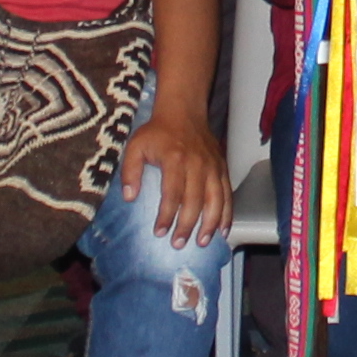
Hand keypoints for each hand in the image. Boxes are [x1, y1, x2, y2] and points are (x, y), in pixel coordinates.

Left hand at [125, 122, 230, 248]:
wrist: (184, 112)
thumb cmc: (157, 132)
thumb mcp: (135, 146)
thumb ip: (129, 171)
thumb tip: (129, 197)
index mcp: (175, 159)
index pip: (172, 194)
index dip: (166, 216)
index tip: (159, 232)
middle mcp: (197, 164)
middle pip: (195, 201)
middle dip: (187, 225)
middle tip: (178, 244)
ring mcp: (213, 167)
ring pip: (216, 200)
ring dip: (211, 224)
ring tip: (203, 242)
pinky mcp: (222, 168)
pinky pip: (228, 194)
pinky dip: (228, 213)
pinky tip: (223, 231)